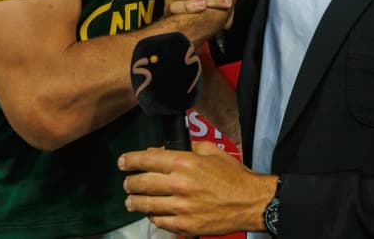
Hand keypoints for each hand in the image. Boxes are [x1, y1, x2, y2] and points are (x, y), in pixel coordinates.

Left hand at [119, 141, 276, 235]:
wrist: (250, 202)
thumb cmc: (233, 176)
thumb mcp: (211, 151)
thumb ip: (187, 148)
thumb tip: (163, 151)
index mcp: (185, 162)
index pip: (147, 159)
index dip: (130, 160)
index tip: (122, 162)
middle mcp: (179, 184)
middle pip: (141, 183)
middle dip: (129, 183)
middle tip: (127, 183)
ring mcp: (181, 207)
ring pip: (146, 205)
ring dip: (135, 202)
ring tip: (131, 201)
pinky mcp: (185, 225)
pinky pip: (160, 222)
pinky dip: (153, 217)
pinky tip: (153, 214)